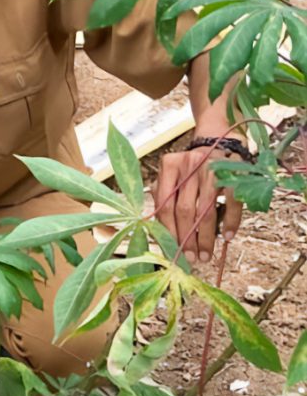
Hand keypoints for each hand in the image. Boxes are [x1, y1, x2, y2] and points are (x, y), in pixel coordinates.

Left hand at [154, 140, 241, 265]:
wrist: (220, 137)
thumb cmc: (192, 165)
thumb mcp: (173, 173)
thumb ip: (164, 195)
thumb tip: (160, 232)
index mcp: (169, 166)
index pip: (164, 204)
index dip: (168, 230)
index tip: (171, 250)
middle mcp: (190, 166)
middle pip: (184, 210)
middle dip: (186, 238)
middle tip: (189, 258)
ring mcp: (213, 169)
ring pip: (206, 210)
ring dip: (205, 237)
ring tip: (205, 255)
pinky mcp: (235, 173)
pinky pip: (232, 203)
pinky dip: (230, 222)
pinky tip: (227, 237)